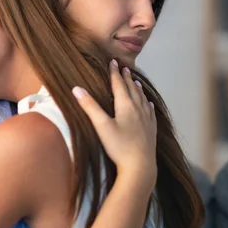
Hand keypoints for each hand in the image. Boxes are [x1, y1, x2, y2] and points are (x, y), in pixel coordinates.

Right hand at [72, 59, 156, 181]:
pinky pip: (149, 111)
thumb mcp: (101, 126)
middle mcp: (138, 109)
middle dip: (126, 78)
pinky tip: (148, 103)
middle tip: (124, 67)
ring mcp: (146, 119)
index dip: (114, 73)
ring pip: (141, 98)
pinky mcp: (151, 129)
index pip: (118, 85)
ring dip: (137, 88)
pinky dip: (146, 103)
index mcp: (125, 105)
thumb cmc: (119, 146)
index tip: (113, 62)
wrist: (140, 166)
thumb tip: (76, 88)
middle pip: (131, 89)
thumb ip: (90, 106)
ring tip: (135, 81)